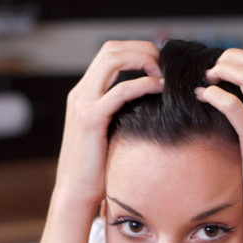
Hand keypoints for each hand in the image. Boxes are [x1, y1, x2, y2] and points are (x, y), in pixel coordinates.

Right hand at [39, 41, 162, 242]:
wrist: (76, 193)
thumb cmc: (97, 169)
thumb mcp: (111, 134)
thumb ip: (122, 115)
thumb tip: (152, 107)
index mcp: (84, 94)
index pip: (110, 54)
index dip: (137, 51)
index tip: (160, 66)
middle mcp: (80, 93)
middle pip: (111, 49)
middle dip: (142, 49)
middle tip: (165, 65)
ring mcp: (83, 104)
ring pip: (112, 59)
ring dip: (142, 60)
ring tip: (163, 74)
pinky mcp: (90, 119)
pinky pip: (120, 90)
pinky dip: (143, 84)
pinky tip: (160, 89)